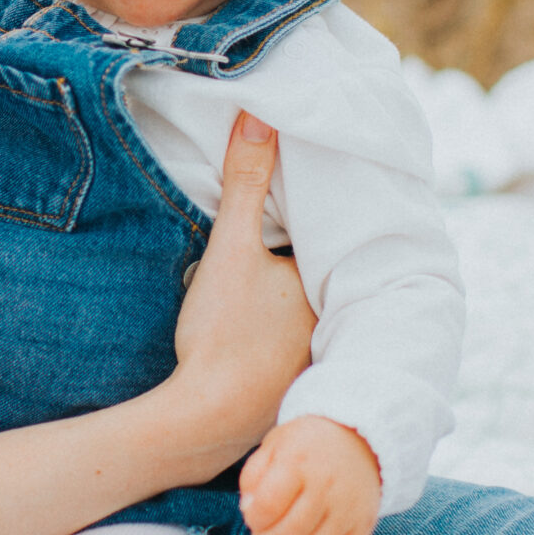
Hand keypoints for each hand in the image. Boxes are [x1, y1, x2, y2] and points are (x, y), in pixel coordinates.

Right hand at [149, 113, 315, 486]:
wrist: (201, 418)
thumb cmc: (222, 331)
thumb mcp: (231, 248)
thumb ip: (246, 182)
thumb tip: (258, 115)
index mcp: (328, 292)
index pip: (324, 252)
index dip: (304, 239)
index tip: (288, 229)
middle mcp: (332, 333)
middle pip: (316, 291)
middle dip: (300, 281)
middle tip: (274, 271)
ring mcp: (312, 372)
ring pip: (305, 331)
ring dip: (292, 322)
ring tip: (269, 309)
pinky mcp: (287, 400)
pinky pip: (290, 365)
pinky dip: (278, 358)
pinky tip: (259, 354)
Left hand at [239, 415, 380, 534]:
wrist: (360, 438)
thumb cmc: (306, 445)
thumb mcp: (274, 444)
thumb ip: (253, 476)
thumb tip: (249, 511)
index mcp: (299, 462)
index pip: (268, 505)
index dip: (254, 518)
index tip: (254, 515)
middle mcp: (328, 487)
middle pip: (290, 533)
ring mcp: (349, 510)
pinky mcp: (364, 527)